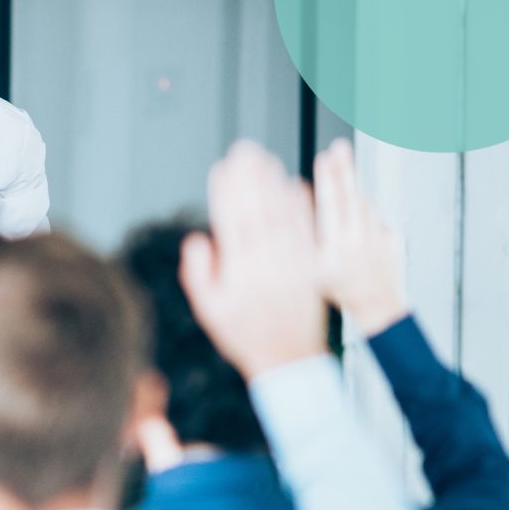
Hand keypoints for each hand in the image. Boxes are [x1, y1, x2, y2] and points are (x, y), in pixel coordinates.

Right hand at [180, 141, 326, 379]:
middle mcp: (267, 264)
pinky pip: (307, 232)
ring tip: (268, 159)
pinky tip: (296, 186)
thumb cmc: (243, 335)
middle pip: (257, 211)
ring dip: (275, 185)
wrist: (288, 360)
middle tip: (245, 150)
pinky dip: (302, 207)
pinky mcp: (311, 267)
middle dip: (250, 178)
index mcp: (239, 272)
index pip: (230, 222)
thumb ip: (199, 274)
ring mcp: (291, 264)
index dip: (225, 193)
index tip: (221, 167)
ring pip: (283, 216)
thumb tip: (198, 239)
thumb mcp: (209, 310)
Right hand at [314, 138, 405, 335]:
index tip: (324, 158)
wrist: (378, 309)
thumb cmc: (338, 290)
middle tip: (340, 147)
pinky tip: (355, 213)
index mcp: (337, 247)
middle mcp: (360, 239)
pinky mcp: (394, 239)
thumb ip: (304, 234)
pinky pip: (376, 218)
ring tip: (343, 165)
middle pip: (351, 196)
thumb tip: (298, 200)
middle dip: (344, 169)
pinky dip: (365, 211)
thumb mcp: (311, 268)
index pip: (331, 205)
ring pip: (364, 205)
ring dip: (353, 186)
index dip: (327, 180)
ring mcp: (380, 238)